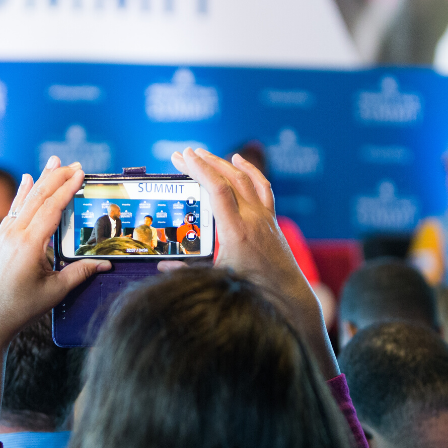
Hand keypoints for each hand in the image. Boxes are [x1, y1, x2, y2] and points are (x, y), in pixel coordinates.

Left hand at [0, 157, 110, 350]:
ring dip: (40, 180)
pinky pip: (13, 210)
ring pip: (25, 200)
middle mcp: (14, 234)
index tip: (81, 173)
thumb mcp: (55, 292)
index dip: (67, 188)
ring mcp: (4, 236)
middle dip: (57, 177)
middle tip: (74, 164)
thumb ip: (80, 274)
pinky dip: (22, 194)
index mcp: (29, 244)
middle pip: (38, 197)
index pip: (52, 207)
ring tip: (53, 162)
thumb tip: (105, 264)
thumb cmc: (20, 309)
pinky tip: (26, 181)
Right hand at [165, 148, 338, 377]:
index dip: (199, 170)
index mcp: (237, 231)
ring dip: (222, 163)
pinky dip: (249, 170)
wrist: (286, 294)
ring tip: (202, 154)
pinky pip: (262, 187)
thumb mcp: (216, 278)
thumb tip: (161, 266)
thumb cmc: (252, 290)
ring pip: (244, 179)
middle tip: (182, 154)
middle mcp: (253, 218)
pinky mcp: (271, 219)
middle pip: (228, 179)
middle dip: (203, 163)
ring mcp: (264, 216)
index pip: (217, 190)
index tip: (183, 157)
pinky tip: (237, 160)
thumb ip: (187, 270)